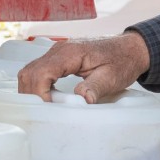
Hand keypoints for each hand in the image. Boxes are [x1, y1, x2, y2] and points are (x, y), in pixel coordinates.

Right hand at [17, 33, 150, 103]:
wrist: (129, 49)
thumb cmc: (121, 61)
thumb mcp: (111, 77)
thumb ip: (95, 88)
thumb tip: (81, 99)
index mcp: (71, 53)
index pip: (42, 72)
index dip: (39, 93)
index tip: (49, 107)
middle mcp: (59, 50)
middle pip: (30, 72)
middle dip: (32, 94)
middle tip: (45, 110)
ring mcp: (57, 52)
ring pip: (30, 71)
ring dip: (32, 90)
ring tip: (46, 105)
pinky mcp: (58, 57)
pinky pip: (38, 70)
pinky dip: (37, 85)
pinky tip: (48, 96)